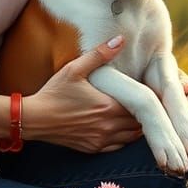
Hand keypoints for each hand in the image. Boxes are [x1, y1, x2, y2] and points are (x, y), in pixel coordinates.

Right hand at [25, 36, 142, 152]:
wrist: (35, 118)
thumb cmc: (54, 92)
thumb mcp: (75, 68)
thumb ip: (100, 54)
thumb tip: (120, 39)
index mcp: (108, 107)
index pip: (141, 106)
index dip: (149, 99)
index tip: (151, 90)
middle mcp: (108, 126)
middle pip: (139, 123)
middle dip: (145, 113)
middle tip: (148, 101)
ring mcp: (101, 140)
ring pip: (131, 137)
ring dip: (137, 127)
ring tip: (138, 113)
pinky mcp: (93, 148)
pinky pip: (118, 147)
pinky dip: (124, 138)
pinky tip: (122, 126)